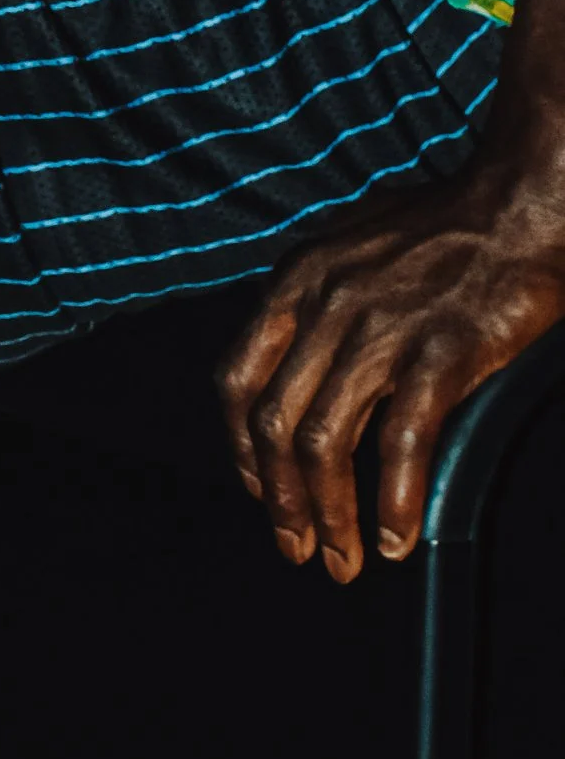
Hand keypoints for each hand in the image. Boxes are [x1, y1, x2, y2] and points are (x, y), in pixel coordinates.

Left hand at [217, 141, 564, 577]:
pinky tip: (399, 537)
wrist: (522, 199)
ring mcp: (381, 329)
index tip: (260, 490)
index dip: (241, 449)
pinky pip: (403, 442)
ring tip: (343, 559)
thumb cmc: (445, 224)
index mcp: (296, 281)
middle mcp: (325, 305)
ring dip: (329, 515)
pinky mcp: (443, 352)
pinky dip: (395, 500)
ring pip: (326, 443)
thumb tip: (299, 362)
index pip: (237, 381)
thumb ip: (317, 300)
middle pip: (275, 425)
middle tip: (298, 550)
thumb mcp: (352, 246)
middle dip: (280, 501)